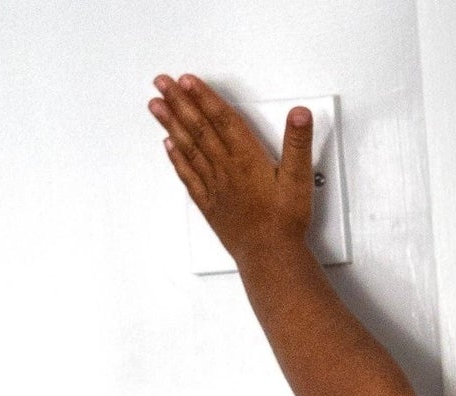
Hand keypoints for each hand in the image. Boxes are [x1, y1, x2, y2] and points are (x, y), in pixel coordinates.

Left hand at [148, 73, 313, 263]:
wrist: (269, 256)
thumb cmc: (284, 221)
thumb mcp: (300, 179)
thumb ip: (297, 143)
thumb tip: (299, 115)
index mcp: (246, 158)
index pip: (222, 119)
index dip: (204, 97)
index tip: (187, 80)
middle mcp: (226, 168)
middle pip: (199, 128)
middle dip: (179, 102)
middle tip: (161, 82)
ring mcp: (215, 186)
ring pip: (189, 148)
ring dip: (171, 124)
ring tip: (156, 105)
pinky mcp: (211, 205)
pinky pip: (189, 176)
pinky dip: (177, 158)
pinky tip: (168, 146)